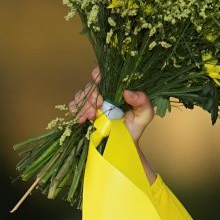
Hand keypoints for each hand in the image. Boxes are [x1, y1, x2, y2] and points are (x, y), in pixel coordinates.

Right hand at [72, 68, 157, 183]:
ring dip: (84, 104)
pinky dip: (75, 109)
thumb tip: (128, 92)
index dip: (100, 74)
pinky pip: (75, 105)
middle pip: (92, 85)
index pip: (107, 74)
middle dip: (92, 95)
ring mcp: (93, 102)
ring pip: (82, 95)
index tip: (98, 81)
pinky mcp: (85, 111)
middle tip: (97, 106)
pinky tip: (80, 117)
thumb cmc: (135, 128)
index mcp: (118, 89)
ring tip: (90, 116)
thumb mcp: (144, 115)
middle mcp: (105, 93)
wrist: (122, 145)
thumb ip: (142, 102)